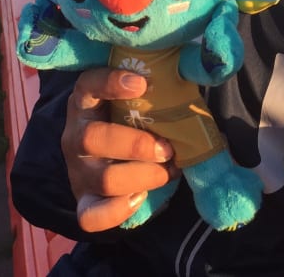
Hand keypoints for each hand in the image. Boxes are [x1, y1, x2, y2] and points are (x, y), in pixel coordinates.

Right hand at [63, 67, 175, 231]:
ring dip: (143, 176)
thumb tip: (208, 68)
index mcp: (86, 102)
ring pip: (103, 179)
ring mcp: (78, 170)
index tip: (141, 83)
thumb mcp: (139, 98)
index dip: (109, 83)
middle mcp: (75, 135)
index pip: (87, 85)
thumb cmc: (133, 118)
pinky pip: (92, 216)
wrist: (111, 156)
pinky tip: (140, 196)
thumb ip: (161, 85)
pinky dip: (120, 210)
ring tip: (168, 170)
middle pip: (92, 139)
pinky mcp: (84, 199)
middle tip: (167, 148)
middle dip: (136, 145)